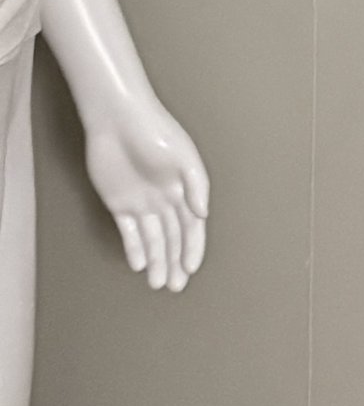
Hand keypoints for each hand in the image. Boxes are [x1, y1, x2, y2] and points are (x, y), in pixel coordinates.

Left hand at [83, 96, 209, 292]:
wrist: (118, 119)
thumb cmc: (155, 132)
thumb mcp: (183, 156)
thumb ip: (196, 186)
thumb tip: (204, 215)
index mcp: (183, 189)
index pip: (191, 226)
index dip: (192, 247)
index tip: (191, 268)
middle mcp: (165, 199)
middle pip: (172, 237)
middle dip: (175, 262)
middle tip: (175, 286)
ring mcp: (142, 202)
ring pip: (152, 239)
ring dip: (156, 261)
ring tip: (157, 284)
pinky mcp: (119, 203)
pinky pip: (129, 232)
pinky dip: (134, 248)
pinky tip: (137, 264)